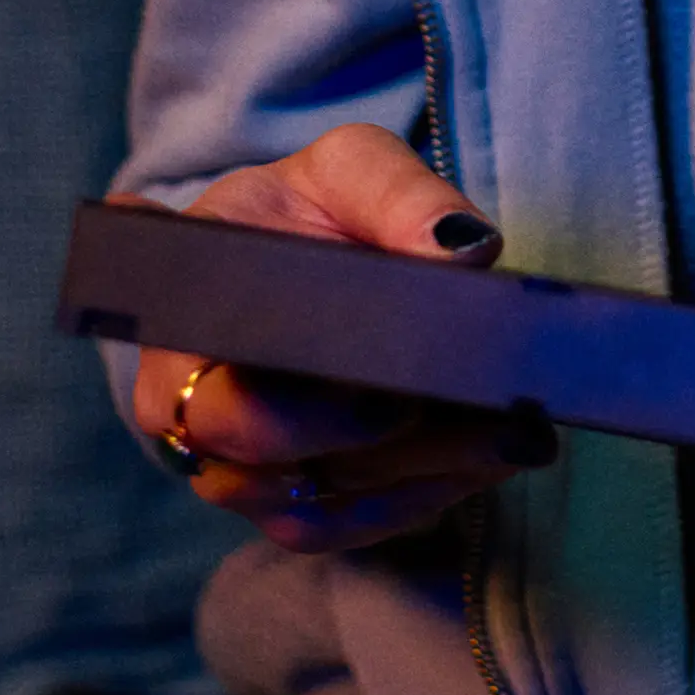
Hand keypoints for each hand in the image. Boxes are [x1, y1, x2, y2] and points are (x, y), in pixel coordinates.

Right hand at [124, 123, 559, 555]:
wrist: (308, 258)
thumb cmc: (309, 211)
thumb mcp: (348, 169)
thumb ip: (396, 194)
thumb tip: (461, 251)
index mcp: (178, 323)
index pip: (201, 392)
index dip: (283, 408)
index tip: (380, 388)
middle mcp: (190, 413)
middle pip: (262, 458)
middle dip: (368, 434)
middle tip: (460, 399)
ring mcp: (238, 471)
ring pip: (318, 501)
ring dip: (421, 470)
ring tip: (515, 431)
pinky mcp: (295, 507)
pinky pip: (355, 525)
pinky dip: (429, 494)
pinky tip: (497, 457)